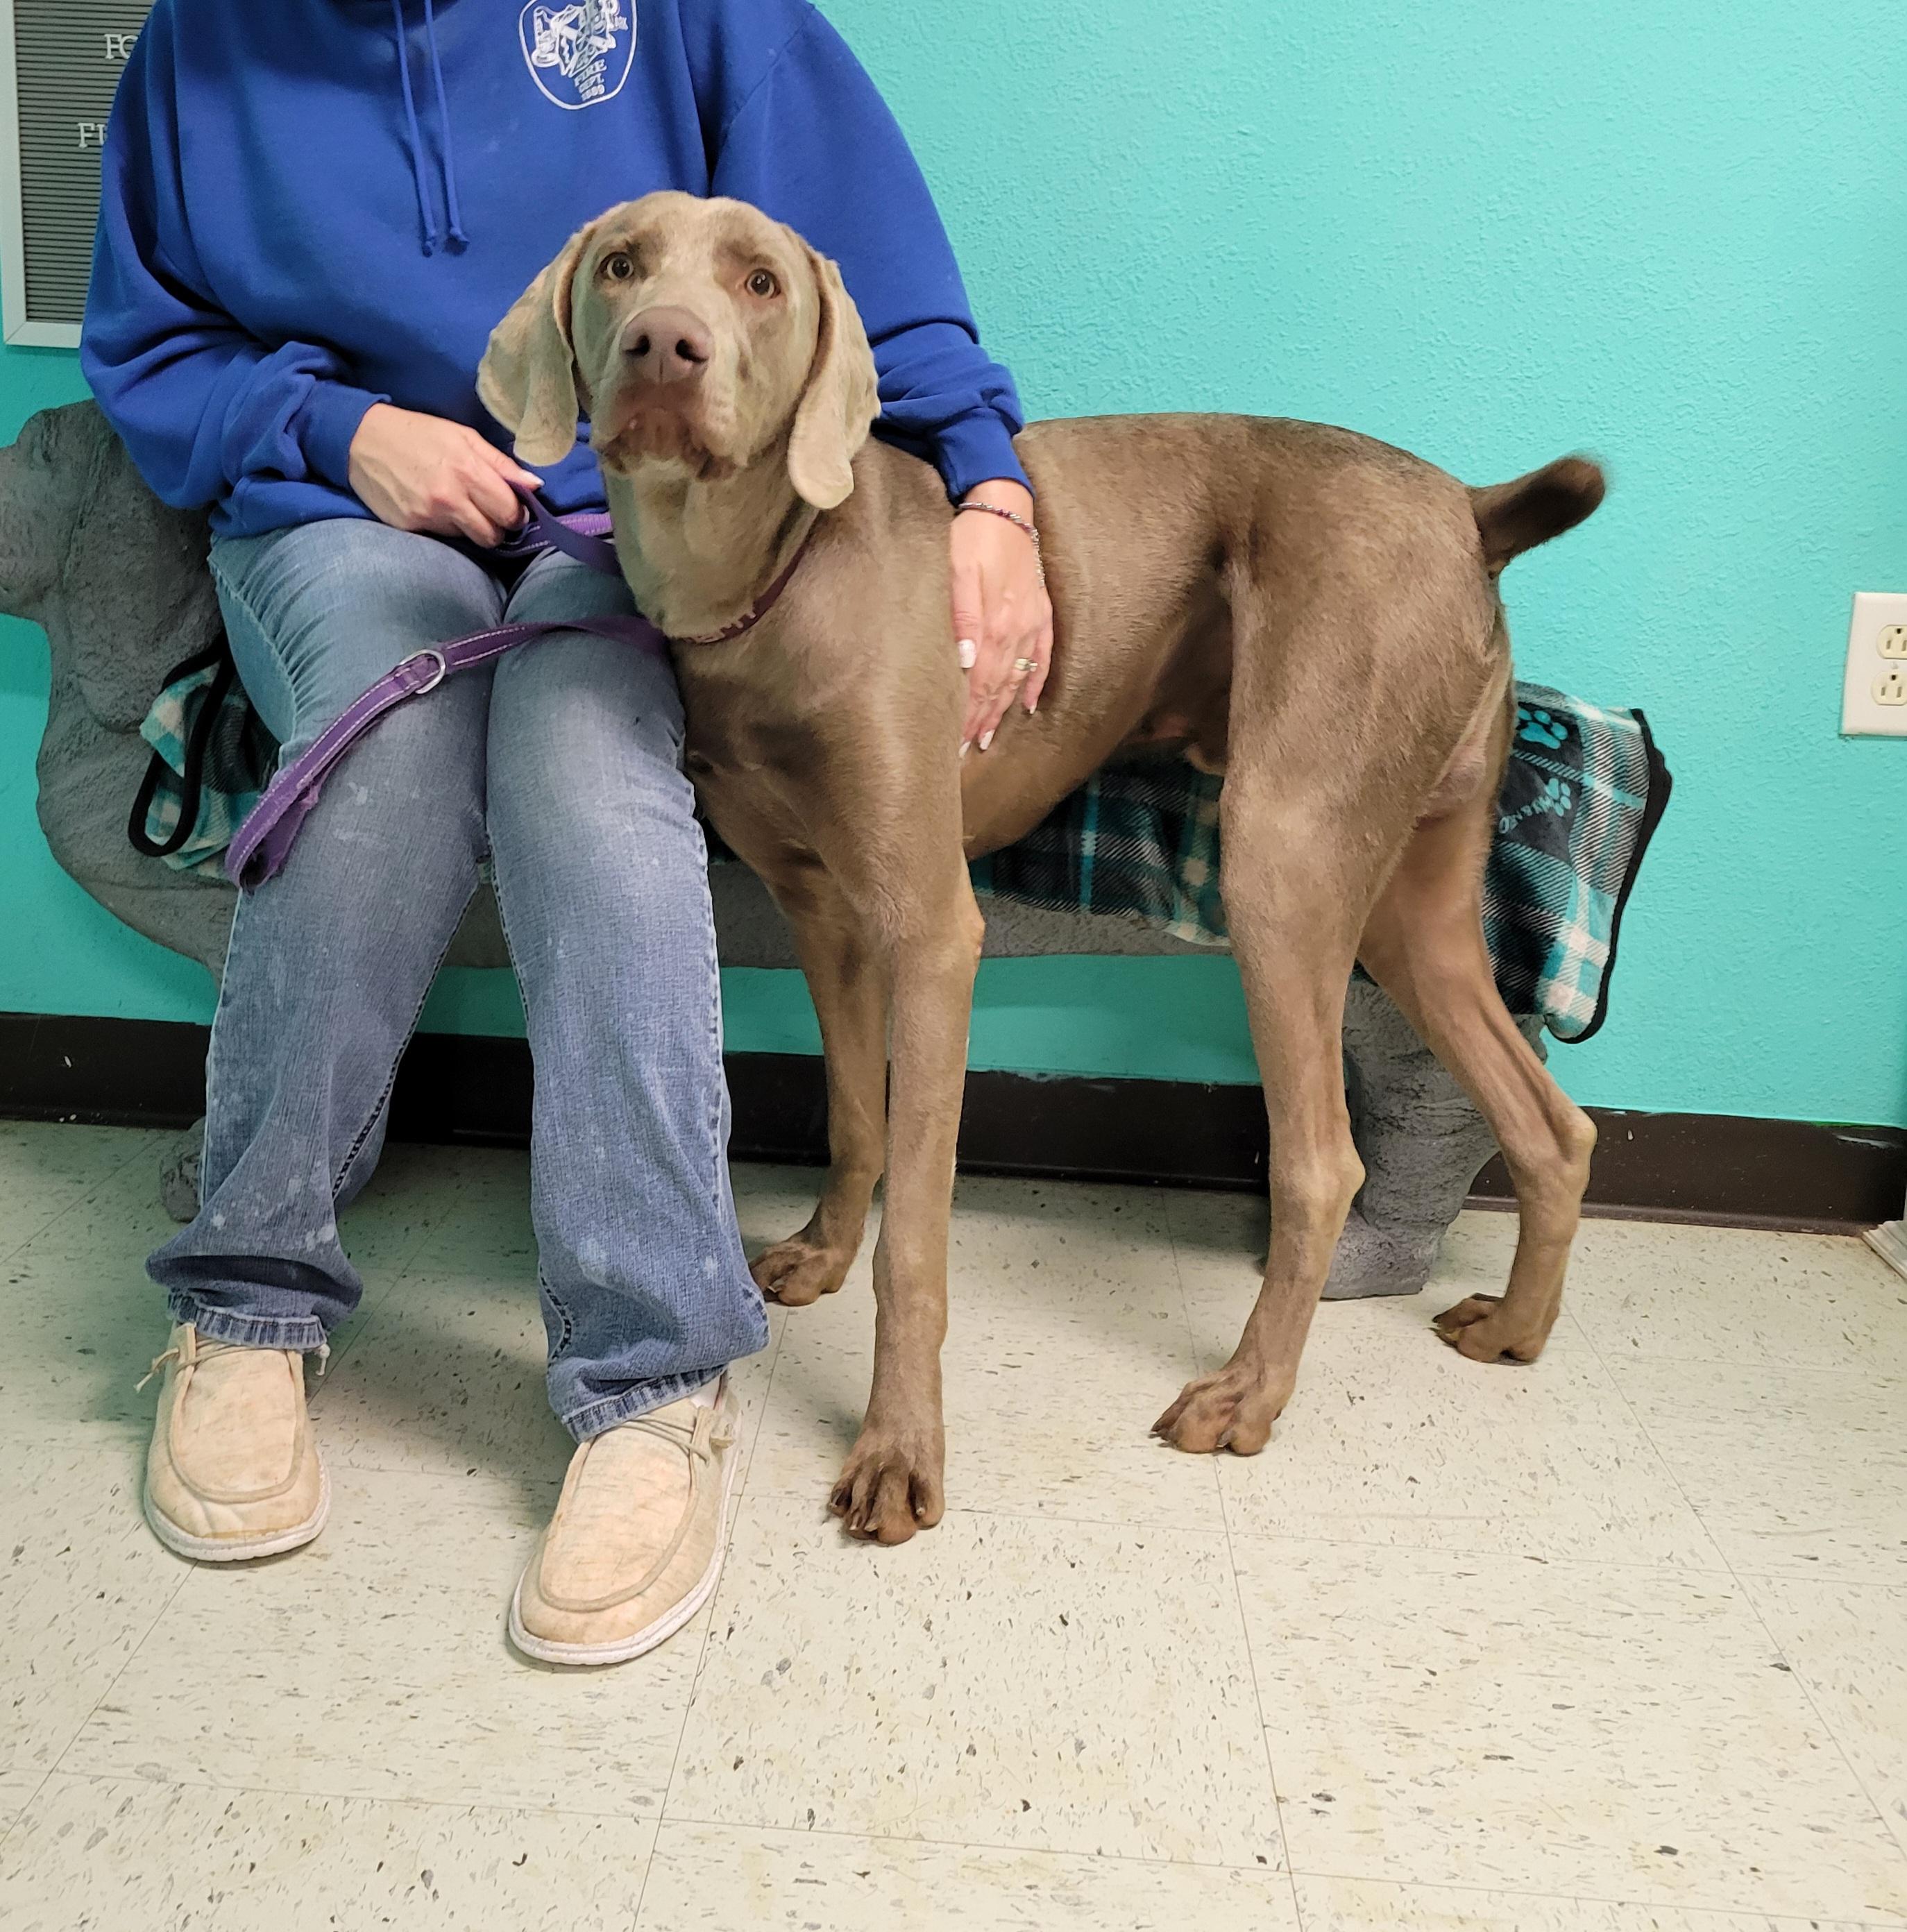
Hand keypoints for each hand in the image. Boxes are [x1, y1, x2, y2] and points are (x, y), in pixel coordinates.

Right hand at [346, 403, 541, 546]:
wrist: (360, 439)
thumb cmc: (418, 433)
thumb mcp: (463, 436)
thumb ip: (501, 464)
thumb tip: (535, 485)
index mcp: (468, 471)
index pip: (509, 512)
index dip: (516, 513)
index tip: (511, 508)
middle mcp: (449, 498)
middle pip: (492, 536)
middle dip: (497, 527)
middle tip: (488, 512)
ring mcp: (428, 516)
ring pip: (468, 538)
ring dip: (469, 526)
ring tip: (456, 504)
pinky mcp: (409, 527)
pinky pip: (441, 537)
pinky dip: (443, 526)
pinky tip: (432, 506)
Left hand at [950, 479, 1053, 751]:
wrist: (1005, 504)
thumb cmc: (971, 536)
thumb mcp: (957, 571)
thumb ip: (961, 616)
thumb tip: (965, 663)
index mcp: (994, 624)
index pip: (979, 683)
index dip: (966, 714)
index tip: (952, 742)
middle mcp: (1017, 630)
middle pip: (997, 687)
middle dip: (979, 721)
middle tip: (963, 750)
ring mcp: (1033, 623)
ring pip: (1017, 678)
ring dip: (1002, 710)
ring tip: (986, 737)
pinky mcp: (1041, 613)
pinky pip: (1043, 657)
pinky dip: (1036, 683)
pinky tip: (1028, 705)